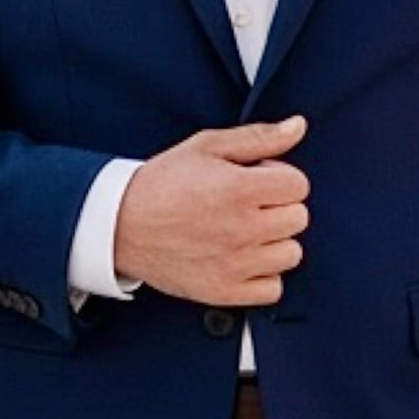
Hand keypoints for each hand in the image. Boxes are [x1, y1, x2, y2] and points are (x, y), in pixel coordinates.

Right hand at [113, 116, 309, 304]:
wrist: (119, 224)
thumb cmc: (161, 183)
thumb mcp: (206, 147)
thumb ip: (258, 137)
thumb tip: (297, 126)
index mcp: (239, 189)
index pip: (299, 185)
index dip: (279, 177)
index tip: (256, 179)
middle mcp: (241, 229)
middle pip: (298, 218)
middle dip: (278, 206)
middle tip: (246, 204)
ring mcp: (234, 264)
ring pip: (291, 254)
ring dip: (274, 242)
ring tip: (244, 231)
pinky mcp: (224, 291)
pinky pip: (273, 289)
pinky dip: (263, 276)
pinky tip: (241, 258)